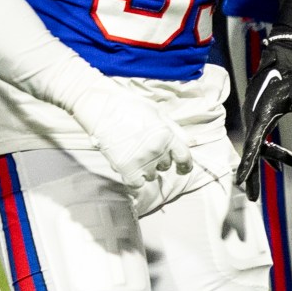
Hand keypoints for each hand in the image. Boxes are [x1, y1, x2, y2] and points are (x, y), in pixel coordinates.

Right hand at [69, 77, 193, 215]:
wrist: (101, 107)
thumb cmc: (129, 106)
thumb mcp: (158, 113)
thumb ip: (175, 130)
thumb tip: (190, 143)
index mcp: (167, 135)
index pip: (185, 158)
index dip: (185, 166)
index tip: (182, 169)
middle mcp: (157, 149)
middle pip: (165, 166)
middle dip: (159, 160)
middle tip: (145, 148)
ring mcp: (141, 159)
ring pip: (151, 175)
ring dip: (146, 169)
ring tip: (134, 154)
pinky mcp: (124, 167)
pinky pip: (136, 184)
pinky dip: (134, 179)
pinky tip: (129, 169)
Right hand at [234, 30, 291, 199]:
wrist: (284, 53)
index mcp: (262, 117)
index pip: (253, 148)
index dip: (247, 167)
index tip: (242, 184)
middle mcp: (254, 118)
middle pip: (252, 152)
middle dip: (253, 174)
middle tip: (253, 197)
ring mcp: (255, 115)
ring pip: (259, 144)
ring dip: (270, 159)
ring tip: (287, 169)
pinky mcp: (260, 112)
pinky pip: (262, 137)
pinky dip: (272, 149)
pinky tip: (284, 159)